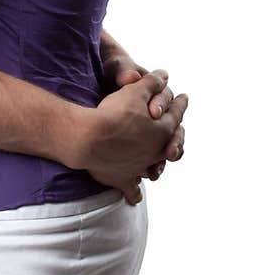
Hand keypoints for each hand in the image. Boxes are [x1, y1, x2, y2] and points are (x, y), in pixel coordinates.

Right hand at [78, 71, 188, 202]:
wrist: (90, 138)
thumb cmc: (113, 113)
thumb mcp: (135, 91)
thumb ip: (152, 83)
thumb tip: (165, 75)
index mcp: (163, 128)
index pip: (177, 113)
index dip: (180, 104)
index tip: (184, 99)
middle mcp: (156, 150)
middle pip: (171, 143)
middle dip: (176, 137)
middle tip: (178, 131)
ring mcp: (141, 166)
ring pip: (154, 167)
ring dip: (157, 167)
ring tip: (157, 168)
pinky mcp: (123, 178)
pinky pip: (131, 189)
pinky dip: (134, 193)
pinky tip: (135, 199)